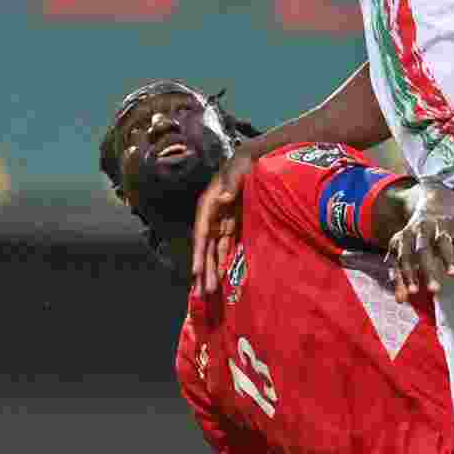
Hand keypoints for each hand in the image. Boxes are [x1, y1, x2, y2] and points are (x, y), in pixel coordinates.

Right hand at [192, 146, 254, 293]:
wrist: (256, 159)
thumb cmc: (245, 162)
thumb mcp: (238, 168)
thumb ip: (231, 182)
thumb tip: (224, 198)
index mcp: (209, 204)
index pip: (202, 233)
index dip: (198, 254)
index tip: (196, 273)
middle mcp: (211, 216)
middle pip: (205, 248)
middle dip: (203, 271)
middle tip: (203, 294)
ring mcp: (221, 222)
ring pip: (214, 251)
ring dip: (211, 271)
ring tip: (209, 293)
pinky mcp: (232, 225)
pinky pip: (225, 247)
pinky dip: (223, 262)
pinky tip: (222, 277)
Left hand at [386, 182, 453, 302]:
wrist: (432, 207)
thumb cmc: (415, 240)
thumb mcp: (404, 254)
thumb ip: (400, 278)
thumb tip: (400, 300)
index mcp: (404, 238)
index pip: (404, 258)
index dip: (408, 275)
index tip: (413, 292)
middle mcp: (420, 229)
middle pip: (423, 251)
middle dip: (428, 270)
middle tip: (434, 290)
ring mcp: (439, 225)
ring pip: (443, 242)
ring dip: (449, 257)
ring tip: (453, 274)